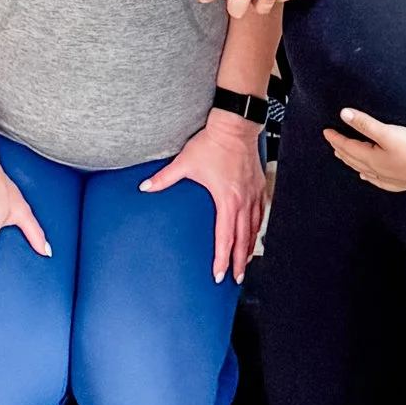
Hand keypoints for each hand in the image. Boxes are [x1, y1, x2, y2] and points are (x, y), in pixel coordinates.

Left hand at [142, 111, 269, 280]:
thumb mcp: (185, 162)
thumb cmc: (212, 143)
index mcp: (226, 200)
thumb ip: (164, 178)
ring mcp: (254, 194)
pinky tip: (255, 233)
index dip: (222, 259)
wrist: (235, 126)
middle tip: (236, 278)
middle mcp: (243, 201)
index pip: (225, 238)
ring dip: (250, 248)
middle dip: (240, 262)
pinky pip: (260, 213)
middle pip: (243, 240)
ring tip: (247, 263)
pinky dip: (257, 228)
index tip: (220, 274)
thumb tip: (145, 187)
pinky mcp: (259, 186)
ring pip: (254, 229)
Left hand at [326, 107, 405, 194]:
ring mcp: (390, 179)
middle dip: (342, 150)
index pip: (349, 147)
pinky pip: (378, 180)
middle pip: (354, 160)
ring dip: (353, 162)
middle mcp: (378, 172)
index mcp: (372, 159)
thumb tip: (343, 114)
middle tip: (333, 143)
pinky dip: (369, 176)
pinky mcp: (402, 183)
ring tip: (344, 158)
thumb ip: (365, 124)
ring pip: (365, 170)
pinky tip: (368, 177)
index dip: (336, 139)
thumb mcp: (388, 133)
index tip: (326, 131)